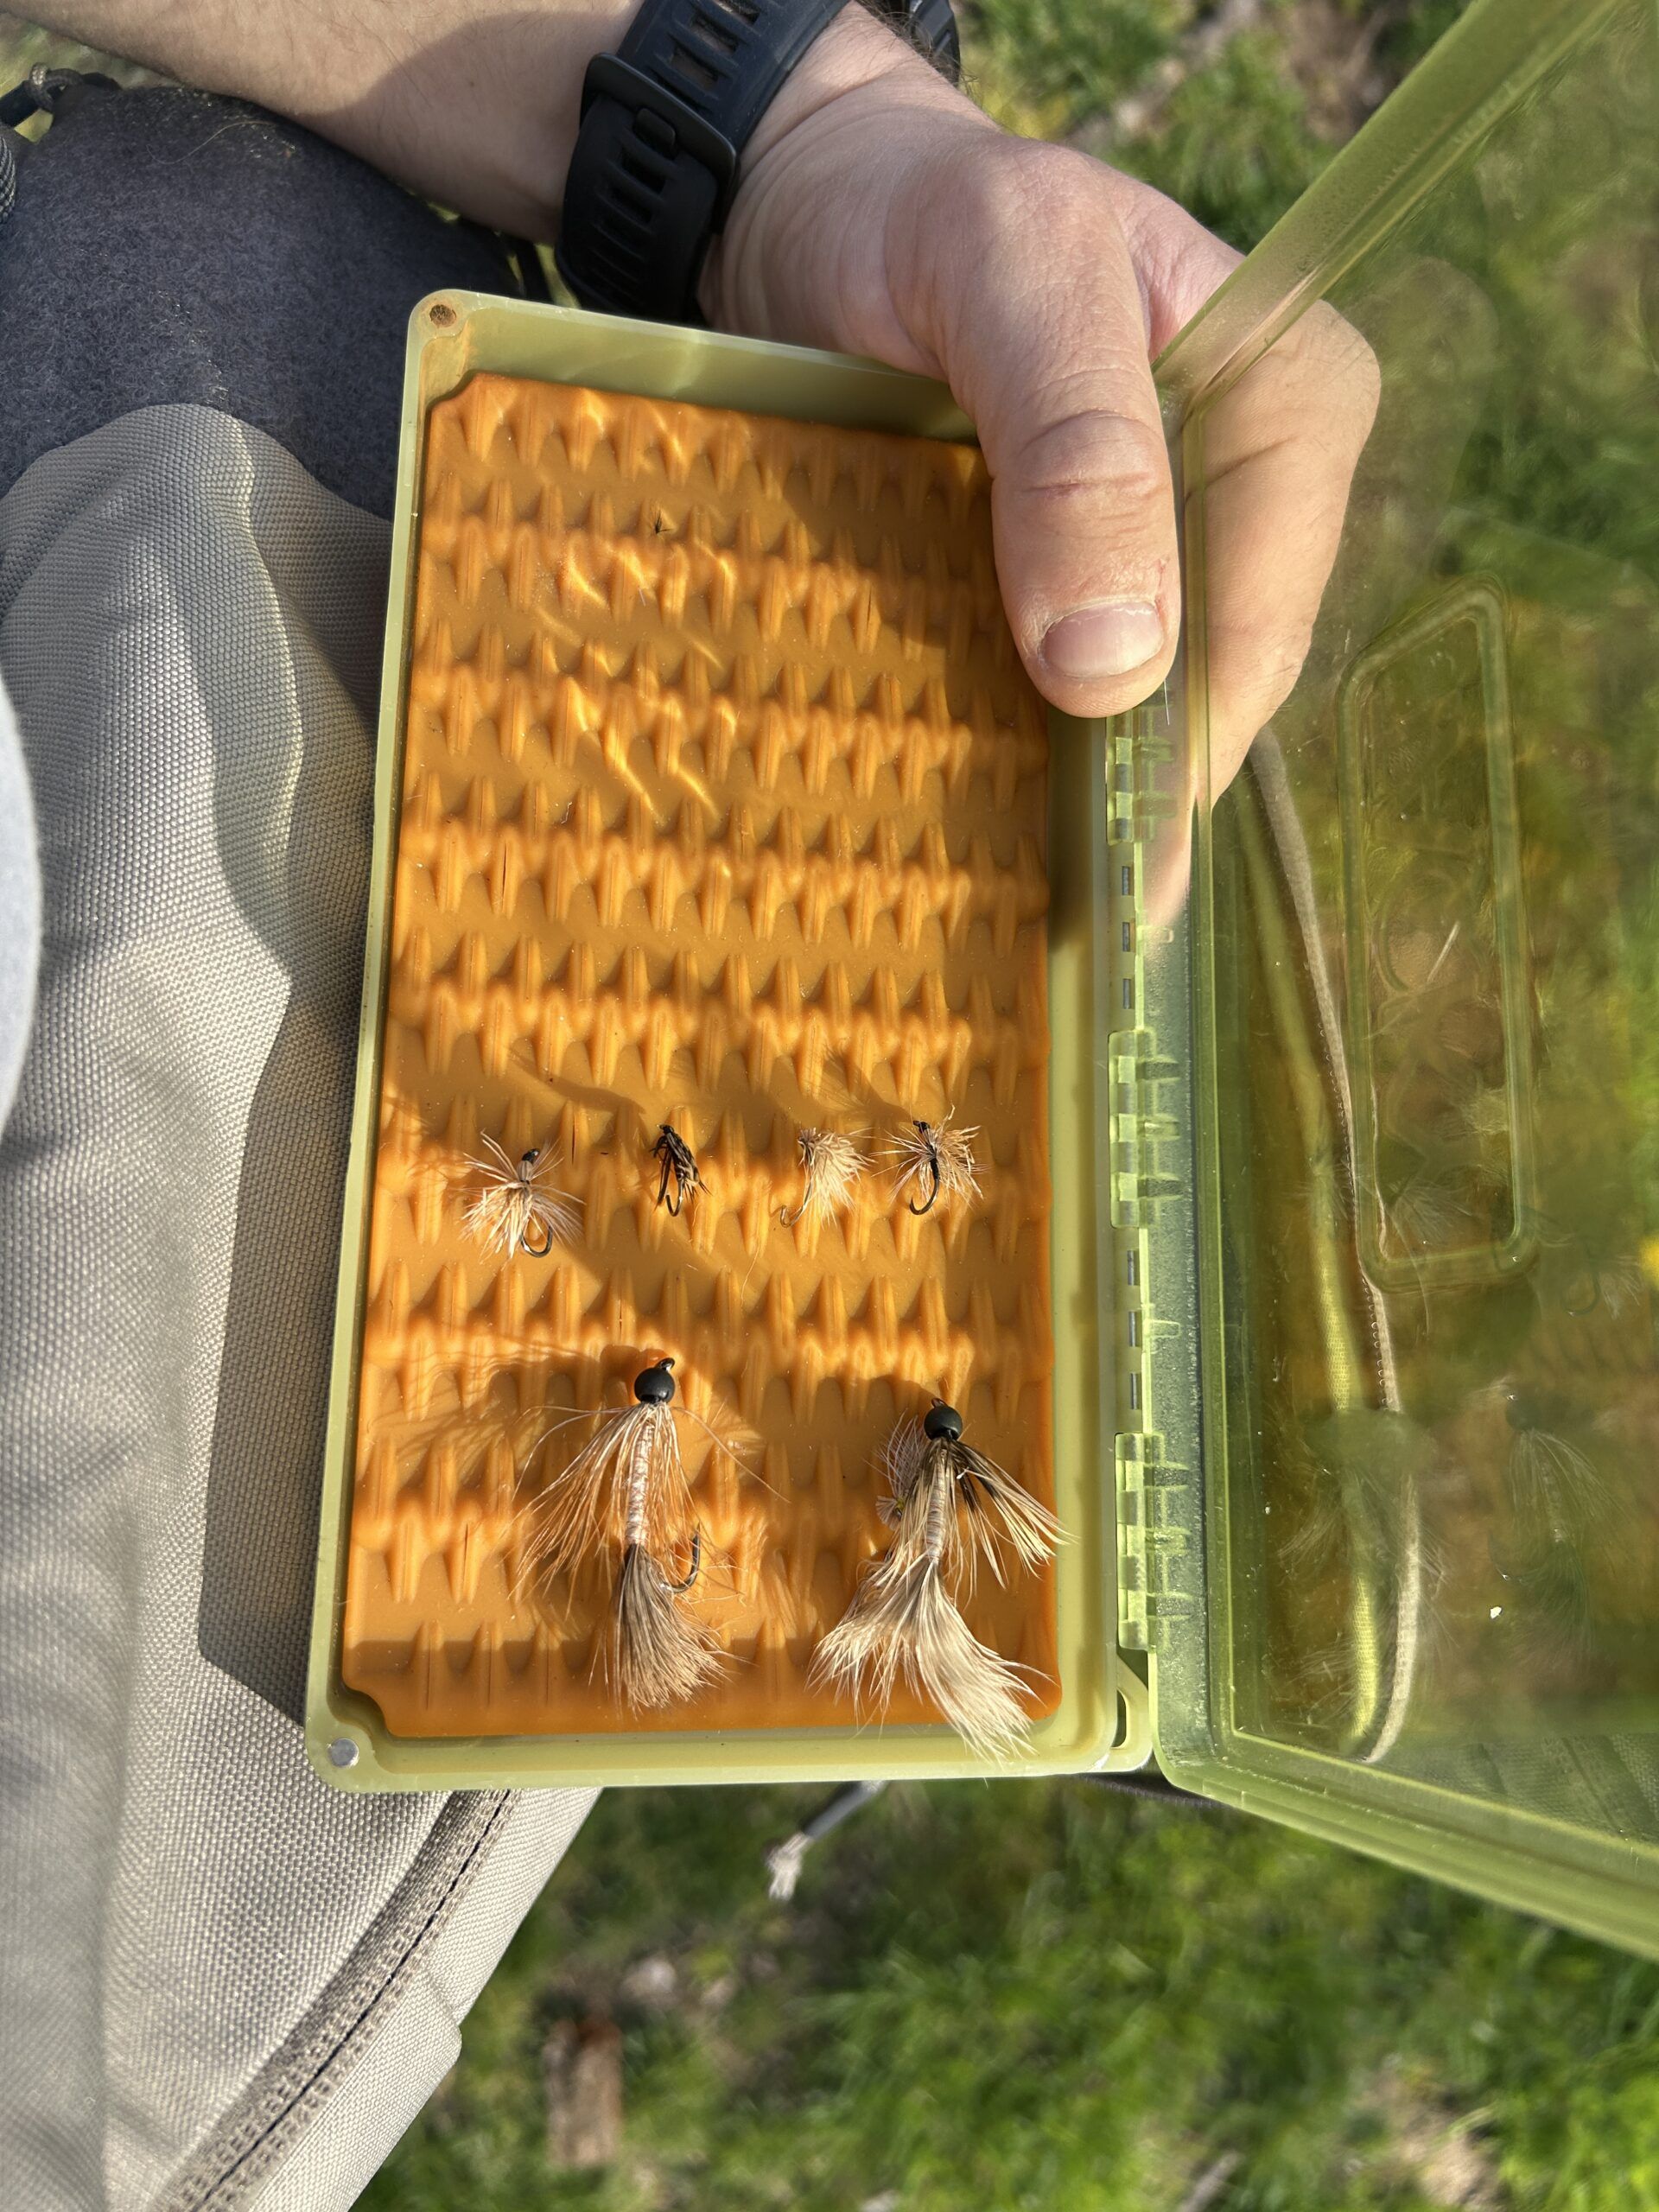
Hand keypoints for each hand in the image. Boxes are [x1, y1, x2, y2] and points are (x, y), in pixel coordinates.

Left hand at [711, 9, 1377, 866]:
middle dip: (1125, 785)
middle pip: (1208, 682)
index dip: (1185, 744)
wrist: (816, 212)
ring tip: (1001, 880)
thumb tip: (1119, 667)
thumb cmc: (924, 214)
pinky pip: (1066, 691)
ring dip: (1067, 786)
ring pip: (1138, 705)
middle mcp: (1249, 490)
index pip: (1262, 619)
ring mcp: (1163, 548)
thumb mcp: (1009, 277)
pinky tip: (971, 806)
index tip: (1103, 862)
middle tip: (1040, 907)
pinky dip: (1017, 747)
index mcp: (1293, 399)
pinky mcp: (1078, 584)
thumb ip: (1077, 446)